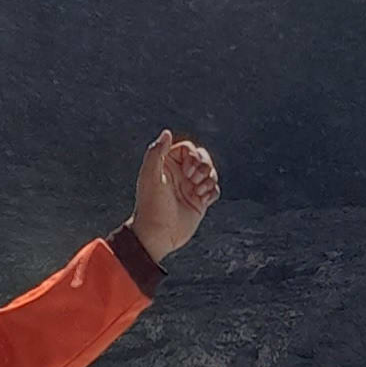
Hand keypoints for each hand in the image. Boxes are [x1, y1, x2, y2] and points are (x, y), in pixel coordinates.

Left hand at [132, 129, 219, 261]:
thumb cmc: (150, 205)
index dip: (192, 155)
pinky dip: (212, 192)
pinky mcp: (200, 202)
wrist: (157, 234)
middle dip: (204, 166)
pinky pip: (215, 190)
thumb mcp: (151, 176)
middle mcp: (180, 174)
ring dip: (209, 179)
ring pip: (211, 172)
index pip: (188, 148)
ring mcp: (191, 188)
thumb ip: (157, 153)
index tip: (186, 170)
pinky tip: (202, 200)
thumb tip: (167, 132)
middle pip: (203, 157)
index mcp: (167, 165)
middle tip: (193, 180)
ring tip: (197, 192)